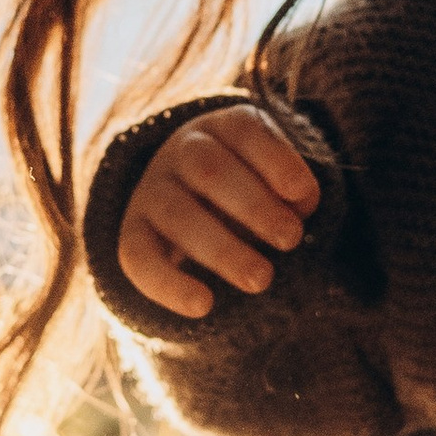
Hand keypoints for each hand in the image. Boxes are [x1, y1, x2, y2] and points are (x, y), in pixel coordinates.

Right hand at [117, 105, 318, 316]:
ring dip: (222, 248)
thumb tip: (302, 203)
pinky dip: (169, 285)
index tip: (303, 193)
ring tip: (261, 279)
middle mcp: (180, 152)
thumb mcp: (273, 181)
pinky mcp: (133, 233)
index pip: (245, 129)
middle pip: (209, 168)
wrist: (188, 203)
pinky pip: (138, 257)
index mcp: (222, 130)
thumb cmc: (249, 191)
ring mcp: (151, 191)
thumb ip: (292, 190)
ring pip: (176, 213)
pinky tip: (202, 305)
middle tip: (290, 239)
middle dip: (253, 205)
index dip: (275, 158)